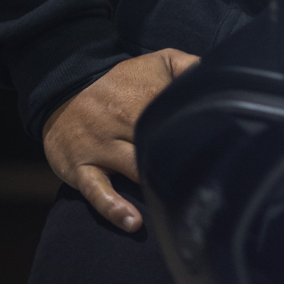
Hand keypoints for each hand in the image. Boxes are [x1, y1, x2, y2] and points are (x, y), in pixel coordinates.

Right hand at [43, 48, 199, 230]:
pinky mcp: (81, 169)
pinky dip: (113, 207)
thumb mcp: (155, 62)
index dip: (195, 135)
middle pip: (155, 146)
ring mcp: (101, 148)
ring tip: (176, 203)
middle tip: (203, 184)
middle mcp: (123, 122)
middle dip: (177, 163)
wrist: (65, 91)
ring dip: (153, 187)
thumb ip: (187, 66)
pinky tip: (132, 221)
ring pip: (132, 170)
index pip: (175, 118)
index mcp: (145, 97)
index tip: (218, 150)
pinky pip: (97, 191)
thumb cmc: (120, 83)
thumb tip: (215, 73)